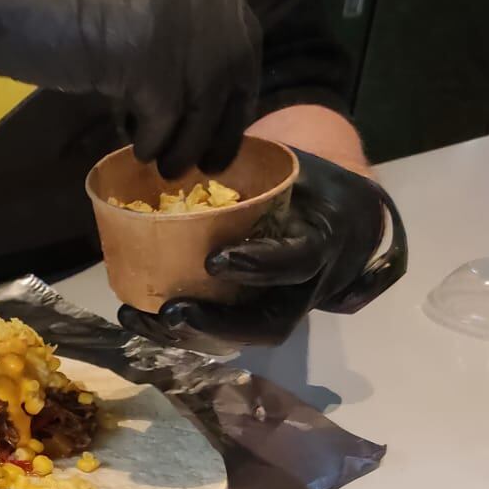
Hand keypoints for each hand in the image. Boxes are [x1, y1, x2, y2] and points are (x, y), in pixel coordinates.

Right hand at [0, 0, 261, 177]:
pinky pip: (164, 110)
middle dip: (220, 124)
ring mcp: (172, 16)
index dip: (235, 90)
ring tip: (167, 166)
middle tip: (206, 164)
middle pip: (231, 69)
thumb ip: (169, 27)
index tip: (222, 127)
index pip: (241, 37)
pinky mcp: (142, 51)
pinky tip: (138, 148)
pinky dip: (153, 138)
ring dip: (186, 140)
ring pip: (202, 96)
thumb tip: (199, 90)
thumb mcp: (126, 1)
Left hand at [116, 148, 407, 352]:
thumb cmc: (308, 182)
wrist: (345, 216)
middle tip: (169, 312)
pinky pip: (232, 334)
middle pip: (270, 322)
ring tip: (143, 320)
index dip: (258, 264)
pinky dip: (190, 332)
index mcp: (323, 238)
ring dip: (193, 335)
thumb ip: (252, 166)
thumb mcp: (293, 166)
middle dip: (217, 323)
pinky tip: (146, 321)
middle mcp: (311, 285)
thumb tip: (183, 152)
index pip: (296, 259)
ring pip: (247, 336)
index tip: (213, 261)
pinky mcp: (269, 317)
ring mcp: (291, 307)